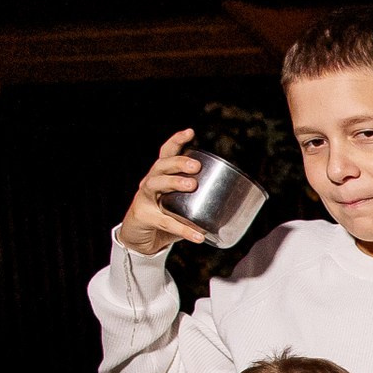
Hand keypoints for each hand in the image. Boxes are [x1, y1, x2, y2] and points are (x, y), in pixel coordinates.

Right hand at [119, 128, 209, 254]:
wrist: (139, 240)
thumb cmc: (164, 219)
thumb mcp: (180, 205)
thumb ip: (198, 201)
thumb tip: (233, 203)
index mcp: (160, 176)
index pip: (166, 153)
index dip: (176, 141)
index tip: (190, 132)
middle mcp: (150, 183)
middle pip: (161, 165)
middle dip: (178, 162)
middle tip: (196, 166)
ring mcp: (143, 199)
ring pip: (155, 184)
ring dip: (174, 182)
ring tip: (192, 185)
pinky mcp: (143, 216)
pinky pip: (165, 221)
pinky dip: (184, 229)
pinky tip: (198, 235)